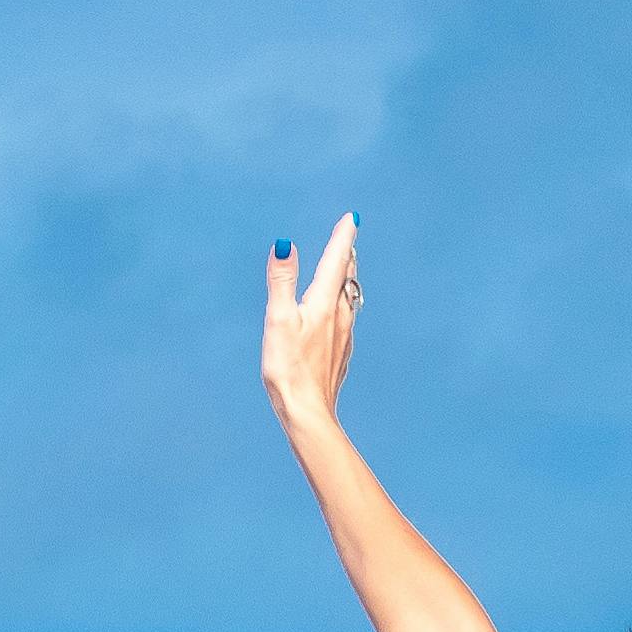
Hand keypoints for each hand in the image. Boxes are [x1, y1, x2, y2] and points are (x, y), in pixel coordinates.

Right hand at [259, 216, 361, 428]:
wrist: (308, 413)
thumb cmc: (289, 369)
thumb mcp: (279, 320)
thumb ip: (282, 281)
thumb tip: (286, 245)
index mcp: (324, 304)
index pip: (337, 261)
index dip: (343, 237)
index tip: (352, 218)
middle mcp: (340, 318)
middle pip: (347, 278)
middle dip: (347, 255)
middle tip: (349, 238)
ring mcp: (343, 338)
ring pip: (349, 299)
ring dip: (347, 279)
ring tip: (345, 269)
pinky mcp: (340, 356)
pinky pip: (345, 321)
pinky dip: (342, 306)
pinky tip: (337, 315)